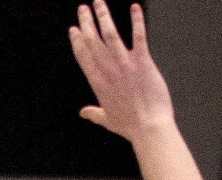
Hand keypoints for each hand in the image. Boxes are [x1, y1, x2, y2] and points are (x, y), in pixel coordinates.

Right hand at [68, 2, 173, 140]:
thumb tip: (83, 113)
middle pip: (93, 42)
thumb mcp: (107, 119)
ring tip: (98, 3)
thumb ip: (94, 112)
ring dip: (104, 17)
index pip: (84, 56)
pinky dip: (137, 21)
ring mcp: (125, 65)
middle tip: (82, 9)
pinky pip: (139, 37)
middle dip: (87, 23)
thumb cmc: (129, 125)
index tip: (73, 29)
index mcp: (98, 83)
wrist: (148, 126)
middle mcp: (109, 71)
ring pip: (111, 35)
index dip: (77, 41)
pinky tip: (135, 7)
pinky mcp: (143, 62)